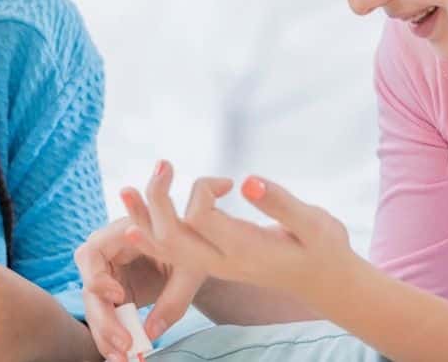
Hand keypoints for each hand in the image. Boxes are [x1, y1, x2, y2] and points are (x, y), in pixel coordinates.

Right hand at [74, 185, 217, 361]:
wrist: (196, 252)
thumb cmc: (192, 246)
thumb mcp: (190, 268)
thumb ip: (174, 296)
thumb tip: (151, 333)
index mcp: (117, 234)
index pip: (90, 254)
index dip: (97, 277)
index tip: (119, 296)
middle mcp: (106, 256)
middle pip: (90, 289)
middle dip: (103, 320)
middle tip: (125, 344)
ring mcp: (108, 277)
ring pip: (96, 309)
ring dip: (106, 336)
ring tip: (123, 358)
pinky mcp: (115, 296)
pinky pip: (108, 318)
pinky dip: (114, 338)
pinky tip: (123, 356)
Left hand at [127, 161, 353, 302]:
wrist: (323, 281)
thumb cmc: (322, 247)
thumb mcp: (314, 223)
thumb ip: (280, 203)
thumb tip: (247, 181)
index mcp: (245, 249)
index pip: (202, 217)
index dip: (203, 190)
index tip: (226, 181)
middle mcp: (222, 261)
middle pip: (173, 235)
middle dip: (157, 201)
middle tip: (162, 165)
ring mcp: (213, 264)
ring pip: (165, 247)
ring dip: (143, 218)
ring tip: (124, 190)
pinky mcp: (209, 261)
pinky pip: (171, 252)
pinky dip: (149, 233)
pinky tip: (133, 216)